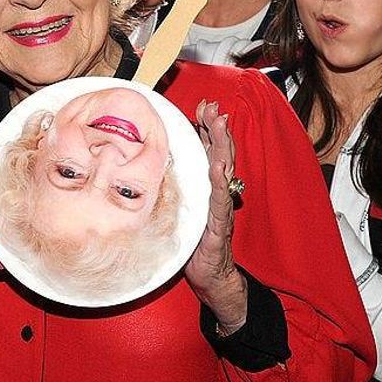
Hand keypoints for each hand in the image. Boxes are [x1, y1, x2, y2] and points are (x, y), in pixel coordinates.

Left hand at [184, 101, 247, 332]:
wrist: (208, 275)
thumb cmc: (193, 241)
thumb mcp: (182, 207)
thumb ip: (178, 185)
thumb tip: (157, 164)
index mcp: (207, 185)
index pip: (209, 149)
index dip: (207, 126)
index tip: (202, 106)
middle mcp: (217, 191)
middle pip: (220, 152)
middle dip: (216, 127)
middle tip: (212, 106)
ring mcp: (220, 205)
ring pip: (224, 168)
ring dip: (222, 144)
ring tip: (219, 123)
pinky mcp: (219, 222)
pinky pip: (219, 198)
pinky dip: (219, 180)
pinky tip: (217, 164)